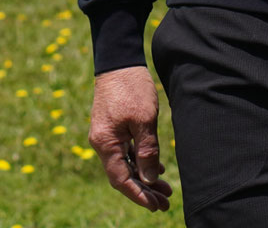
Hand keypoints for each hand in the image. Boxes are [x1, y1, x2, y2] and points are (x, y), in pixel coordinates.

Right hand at [89, 66, 173, 210]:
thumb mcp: (144, 119)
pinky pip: (126, 152)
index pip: (121, 179)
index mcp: (106, 144)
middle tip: (165, 203)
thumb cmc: (132, 87)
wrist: (119, 61)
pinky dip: (140, 162)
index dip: (139, 195)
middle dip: (144, 191)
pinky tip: (156, 168)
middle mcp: (102, 144)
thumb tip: (148, 178)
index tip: (156, 206)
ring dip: (144, 177)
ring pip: (126, 164)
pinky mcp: (113, 127)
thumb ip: (147, 150)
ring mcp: (107, 136)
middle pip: (123, 175)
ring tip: (165, 190)